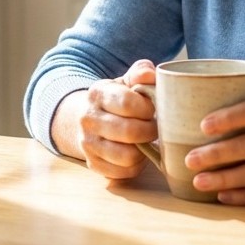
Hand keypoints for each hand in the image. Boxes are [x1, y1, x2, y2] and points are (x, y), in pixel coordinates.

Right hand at [61, 60, 158, 179]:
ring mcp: (88, 144)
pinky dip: (136, 165)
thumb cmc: (117, 97)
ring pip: (126, 156)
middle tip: (156, 127)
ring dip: (144, 150)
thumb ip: (140, 72)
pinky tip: (138, 152)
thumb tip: (150, 74)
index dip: (148, 107)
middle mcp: (88, 119)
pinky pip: (123, 173)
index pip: (128, 103)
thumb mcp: (126, 80)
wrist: (88, 117)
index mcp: (97, 93)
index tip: (153, 108)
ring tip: (147, 140)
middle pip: (129, 132)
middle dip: (150, 130)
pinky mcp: (93, 164)